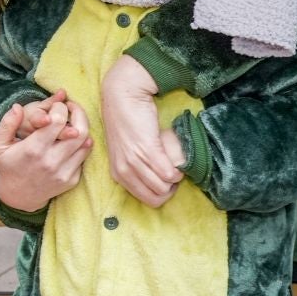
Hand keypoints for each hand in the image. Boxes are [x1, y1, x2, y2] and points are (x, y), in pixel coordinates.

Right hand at [0, 98, 91, 211]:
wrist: (18, 196)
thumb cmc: (8, 165)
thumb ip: (7, 124)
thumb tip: (17, 106)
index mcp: (33, 149)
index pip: (58, 120)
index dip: (60, 107)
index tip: (56, 105)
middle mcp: (51, 161)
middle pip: (79, 130)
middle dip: (78, 113)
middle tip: (72, 108)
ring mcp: (63, 172)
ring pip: (86, 143)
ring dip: (82, 128)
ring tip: (73, 122)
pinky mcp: (71, 180)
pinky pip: (83, 157)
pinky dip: (80, 145)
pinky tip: (70, 140)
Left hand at [101, 56, 180, 205]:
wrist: (123, 95)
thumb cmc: (127, 121)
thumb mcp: (125, 150)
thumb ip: (135, 167)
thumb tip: (157, 179)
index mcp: (118, 174)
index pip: (147, 200)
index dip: (163, 193)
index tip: (168, 179)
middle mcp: (124, 170)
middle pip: (157, 196)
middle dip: (171, 187)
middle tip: (174, 170)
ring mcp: (135, 161)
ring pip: (164, 187)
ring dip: (176, 178)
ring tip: (175, 162)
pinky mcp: (147, 149)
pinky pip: (168, 173)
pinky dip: (177, 169)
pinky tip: (178, 159)